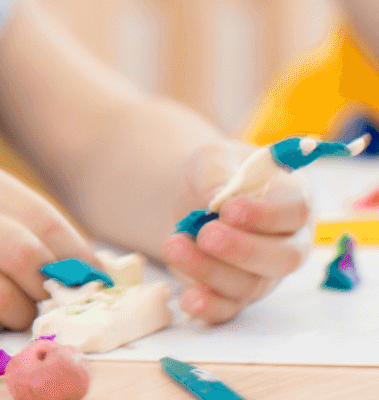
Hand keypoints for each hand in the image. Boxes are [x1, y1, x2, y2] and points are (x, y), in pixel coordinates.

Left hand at [164, 140, 310, 322]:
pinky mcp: (234, 294)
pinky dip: (208, 307)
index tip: (229, 210)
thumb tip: (216, 199)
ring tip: (173, 246)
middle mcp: (287, 243)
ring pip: (249, 285)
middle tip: (206, 234)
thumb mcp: (213, 159)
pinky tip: (187, 298)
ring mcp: (263, 274)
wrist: (191, 199)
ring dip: (210, 271)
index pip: (294, 212)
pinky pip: (228, 309)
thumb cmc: (215, 174)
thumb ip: (218, 175)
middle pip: (282, 258)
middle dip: (243, 250)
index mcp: (292, 201)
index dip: (265, 215)